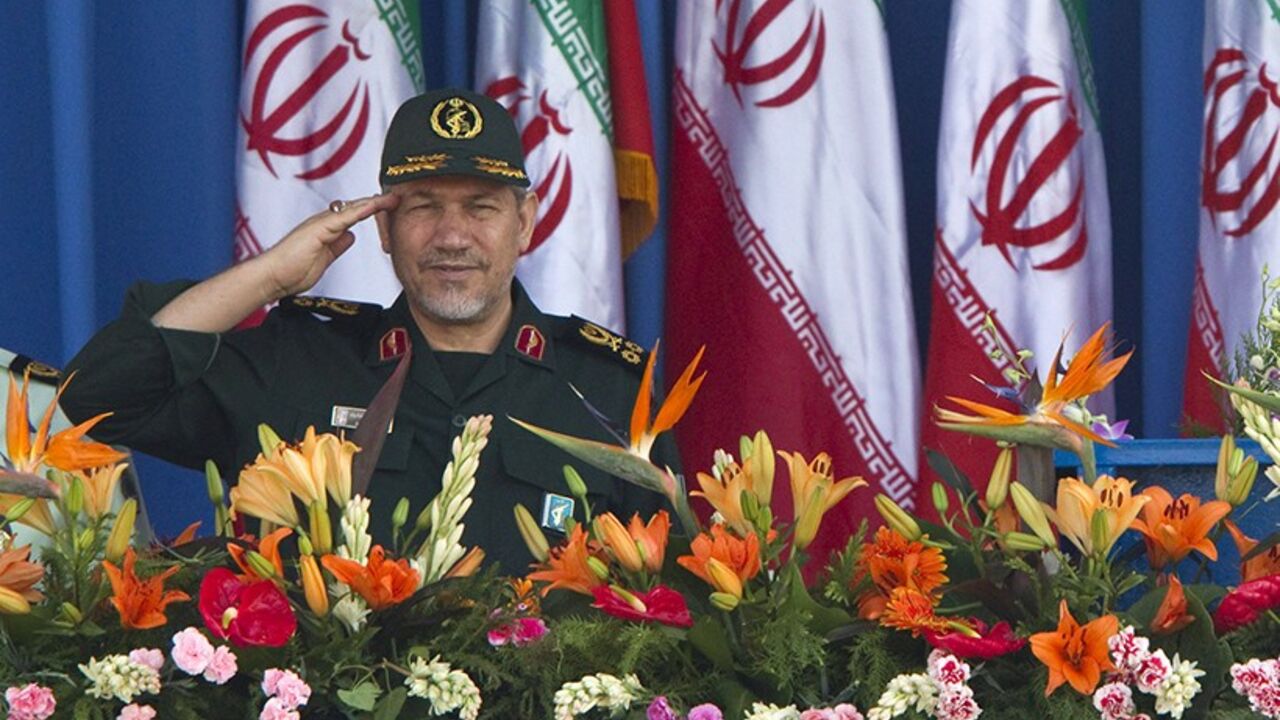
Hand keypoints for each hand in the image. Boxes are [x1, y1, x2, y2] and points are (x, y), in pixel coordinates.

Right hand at [258, 193, 400, 299]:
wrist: (273, 277)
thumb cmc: (292, 271)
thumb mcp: (325, 259)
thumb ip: (338, 246)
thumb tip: (350, 237)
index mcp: (326, 229)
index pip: (353, 215)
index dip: (371, 209)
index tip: (389, 206)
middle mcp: (324, 222)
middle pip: (355, 208)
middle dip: (377, 202)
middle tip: (396, 197)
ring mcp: (321, 223)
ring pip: (353, 209)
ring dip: (374, 203)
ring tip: (393, 198)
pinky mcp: (319, 228)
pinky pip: (345, 217)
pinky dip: (361, 210)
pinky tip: (375, 205)